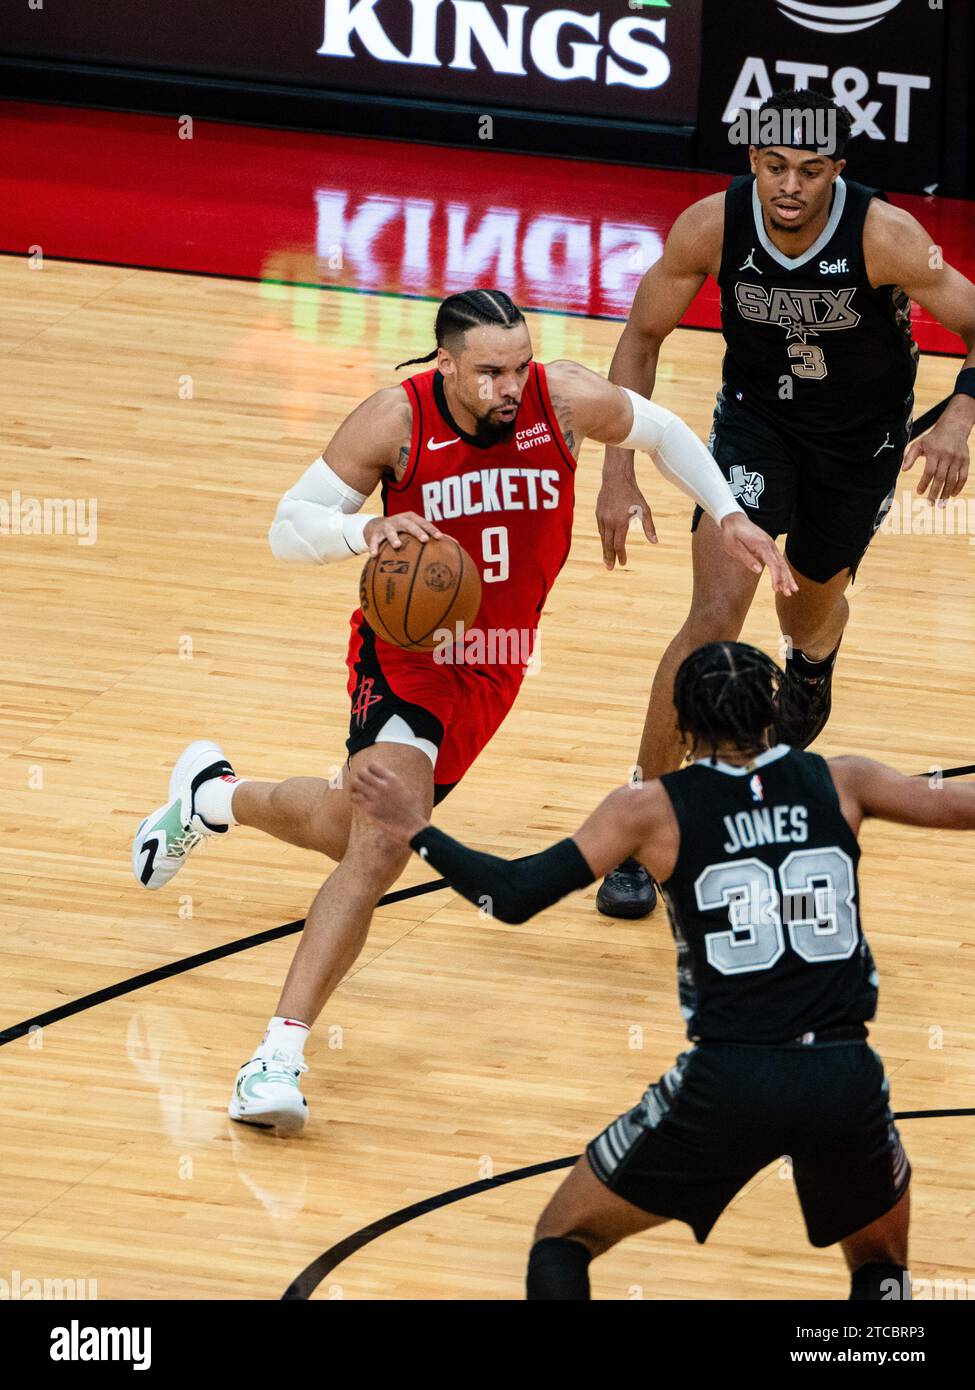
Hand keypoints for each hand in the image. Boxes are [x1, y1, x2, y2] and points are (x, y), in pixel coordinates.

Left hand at [349, 761, 428, 843]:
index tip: (369, 777)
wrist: (410, 825)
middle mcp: (383, 786)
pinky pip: (355, 797)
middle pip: (361, 772)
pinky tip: (358, 801)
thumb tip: (381, 778)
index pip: (372, 765)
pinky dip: (354, 798)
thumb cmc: (409, 809)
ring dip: (354, 787)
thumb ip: (392, 782)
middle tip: (361, 785)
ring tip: (357, 792)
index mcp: (392, 779)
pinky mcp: (370, 809)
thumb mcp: (403, 789)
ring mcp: (375, 797)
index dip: (368, 770)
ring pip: (355, 783)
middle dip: (359, 777)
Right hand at [363, 512, 443, 556]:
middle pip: (410, 524)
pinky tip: (374, 555)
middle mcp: (400, 520)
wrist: (377, 526)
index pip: (424, 523)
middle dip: (417, 531)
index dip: (432, 529)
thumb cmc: (403, 530)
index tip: (440, 538)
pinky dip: (374, 547)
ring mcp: (387, 526)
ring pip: (391, 531)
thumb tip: (457, 546)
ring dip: (394, 538)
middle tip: (424, 540)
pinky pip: (374, 541)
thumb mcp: (415, 529)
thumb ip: (432, 536)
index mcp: (412, 519)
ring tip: (396, 546)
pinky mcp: (375, 534)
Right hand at [596, 451, 657, 568]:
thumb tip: (655, 542)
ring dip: (605, 549)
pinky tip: (606, 542)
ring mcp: (601, 518)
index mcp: (620, 522)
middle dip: (609, 557)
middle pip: (608, 545)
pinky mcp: (598, 513)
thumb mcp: (645, 509)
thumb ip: (649, 527)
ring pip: (603, 538)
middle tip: (610, 568)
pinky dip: (603, 538)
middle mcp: (608, 522)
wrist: (616, 478)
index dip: (621, 555)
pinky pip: (600, 529)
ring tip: (607, 558)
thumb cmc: (633, 493)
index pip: (619, 544)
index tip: (623, 563)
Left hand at [718, 513, 797, 595]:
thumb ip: (747, 558)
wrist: (734, 520)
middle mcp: (769, 545)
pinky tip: (786, 579)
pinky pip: (778, 560)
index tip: (777, 589)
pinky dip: (783, 570)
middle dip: (785, 580)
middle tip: (788, 594)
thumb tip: (758, 570)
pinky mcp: (769, 546)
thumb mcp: (734, 547)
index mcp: (762, 545)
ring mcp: (771, 545)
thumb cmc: (732, 534)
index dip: (776, 577)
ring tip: (792, 590)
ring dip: (787, 577)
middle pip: (781, 564)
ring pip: (782, 563)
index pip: (773, 564)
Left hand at [902, 414, 970, 504]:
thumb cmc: (933, 438)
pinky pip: (963, 477)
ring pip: (952, 479)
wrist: (954, 427)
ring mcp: (957, 459)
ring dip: (946, 493)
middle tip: (930, 504)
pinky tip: (952, 495)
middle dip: (935, 493)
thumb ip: (910, 456)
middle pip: (941, 478)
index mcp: (934, 452)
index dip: (924, 483)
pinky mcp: (965, 461)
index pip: (929, 471)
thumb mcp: (919, 443)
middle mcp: (947, 456)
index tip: (919, 492)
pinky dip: (958, 487)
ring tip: (941, 504)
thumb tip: (904, 470)